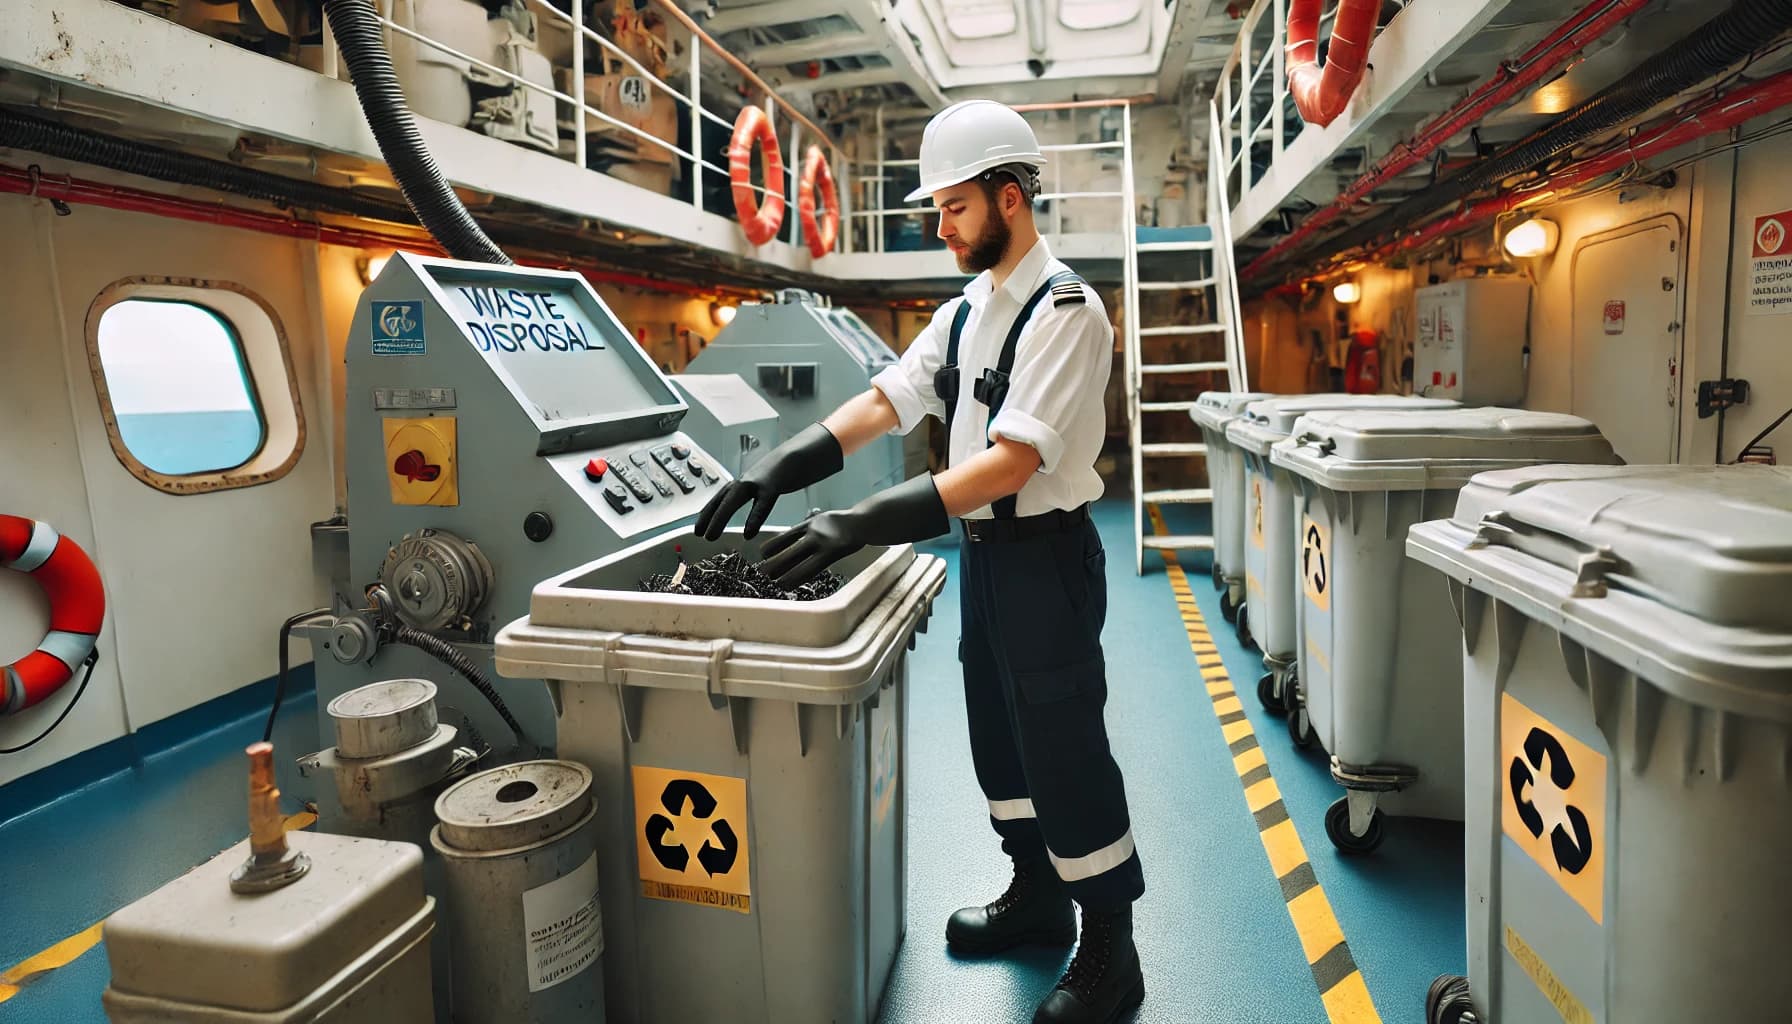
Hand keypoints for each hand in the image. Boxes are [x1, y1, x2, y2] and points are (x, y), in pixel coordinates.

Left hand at [694, 423, 843, 539]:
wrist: (804, 451)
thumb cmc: (786, 470)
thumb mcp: (766, 482)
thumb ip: (756, 493)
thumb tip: (750, 504)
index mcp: (746, 481)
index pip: (721, 497)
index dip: (708, 512)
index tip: (698, 528)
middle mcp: (748, 480)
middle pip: (722, 498)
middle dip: (708, 516)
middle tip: (698, 534)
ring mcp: (760, 480)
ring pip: (734, 499)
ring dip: (720, 517)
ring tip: (711, 536)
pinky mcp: (775, 483)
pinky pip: (762, 503)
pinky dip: (754, 517)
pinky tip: (748, 533)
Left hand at [757, 474, 949, 588]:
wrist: (865, 520)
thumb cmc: (846, 523)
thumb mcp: (824, 519)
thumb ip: (810, 526)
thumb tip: (800, 534)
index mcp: (809, 523)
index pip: (784, 536)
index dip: (771, 547)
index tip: (762, 555)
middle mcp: (811, 532)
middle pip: (785, 549)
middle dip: (771, 561)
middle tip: (761, 572)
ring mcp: (821, 542)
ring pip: (793, 559)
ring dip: (779, 572)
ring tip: (770, 581)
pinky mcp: (831, 553)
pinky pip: (809, 568)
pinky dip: (795, 578)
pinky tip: (786, 585)